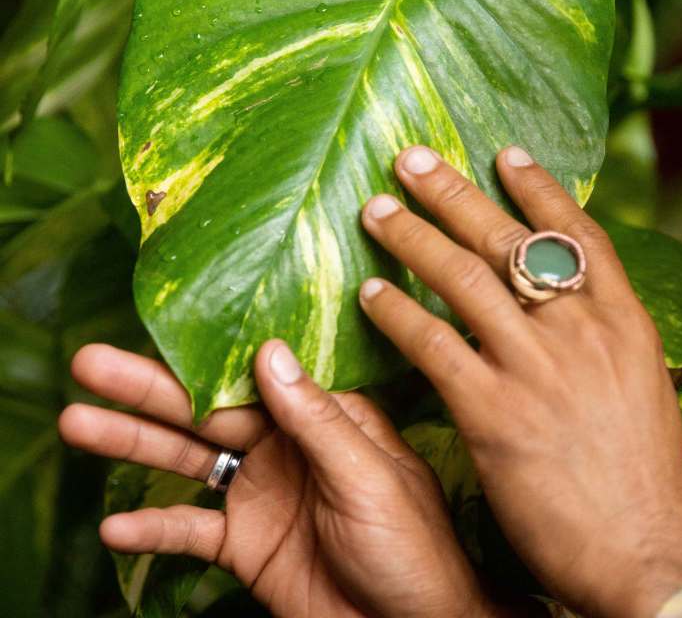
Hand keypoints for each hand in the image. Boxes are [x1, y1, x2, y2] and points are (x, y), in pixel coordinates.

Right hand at [59, 342, 496, 617]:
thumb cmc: (412, 545)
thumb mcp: (368, 475)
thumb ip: (316, 417)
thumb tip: (268, 350)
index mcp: (319, 416)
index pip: (251, 374)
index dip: (201, 353)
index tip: (151, 327)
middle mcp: (283, 445)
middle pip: (205, 410)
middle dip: (148, 388)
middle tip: (91, 362)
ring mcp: (260, 493)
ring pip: (186, 461)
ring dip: (134, 444)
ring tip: (78, 422)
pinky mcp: (245, 545)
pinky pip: (190, 532)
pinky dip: (154, 528)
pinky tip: (114, 526)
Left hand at [358, 145, 681, 617]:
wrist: (642, 553)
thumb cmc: (640, 476)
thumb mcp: (638, 385)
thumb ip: (599, 334)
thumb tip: (562, 298)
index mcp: (622, 320)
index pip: (579, 232)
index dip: (539, 187)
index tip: (503, 152)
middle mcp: (579, 330)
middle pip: (508, 240)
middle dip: (454, 193)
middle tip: (410, 160)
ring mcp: (535, 367)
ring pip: (463, 278)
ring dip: (413, 237)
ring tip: (375, 210)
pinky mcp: (493, 411)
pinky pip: (434, 343)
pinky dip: (398, 312)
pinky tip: (369, 294)